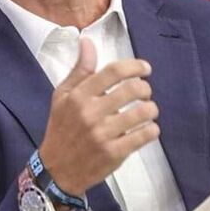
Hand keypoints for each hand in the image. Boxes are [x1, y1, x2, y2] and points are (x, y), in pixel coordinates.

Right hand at [38, 37, 160, 196]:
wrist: (57, 169)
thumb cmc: (61, 128)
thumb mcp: (62, 96)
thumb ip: (79, 70)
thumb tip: (87, 41)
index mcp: (79, 96)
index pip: (113, 72)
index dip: (135, 66)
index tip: (145, 68)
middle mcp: (91, 113)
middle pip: (132, 89)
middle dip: (145, 88)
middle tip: (145, 92)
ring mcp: (103, 134)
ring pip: (142, 112)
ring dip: (151, 109)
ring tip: (148, 110)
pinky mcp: (114, 153)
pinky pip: (144, 136)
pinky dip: (152, 130)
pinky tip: (148, 128)